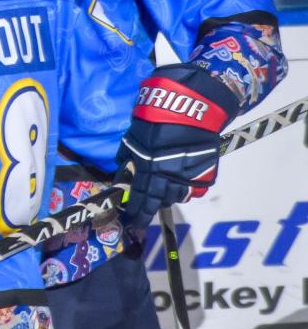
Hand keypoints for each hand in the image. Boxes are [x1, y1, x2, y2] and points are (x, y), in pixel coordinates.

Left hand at [115, 63, 239, 230]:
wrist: (191, 108)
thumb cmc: (157, 118)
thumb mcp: (134, 137)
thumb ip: (128, 157)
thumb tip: (123, 172)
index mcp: (149, 168)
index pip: (141, 197)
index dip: (137, 210)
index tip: (132, 221)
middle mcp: (169, 176)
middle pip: (159, 200)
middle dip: (150, 209)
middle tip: (144, 216)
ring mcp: (188, 176)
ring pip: (176, 196)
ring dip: (167, 197)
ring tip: (160, 197)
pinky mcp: (205, 171)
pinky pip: (193, 188)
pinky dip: (185, 188)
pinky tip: (179, 186)